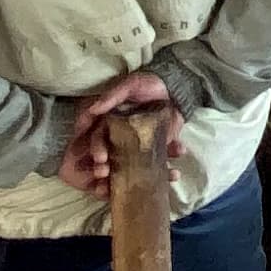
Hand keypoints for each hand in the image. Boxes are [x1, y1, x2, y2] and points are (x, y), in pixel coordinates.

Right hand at [56, 71, 180, 192]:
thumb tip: (93, 109)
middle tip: (110, 177)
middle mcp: (122, 137)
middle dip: (110, 171)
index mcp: (111, 123)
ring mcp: (140, 146)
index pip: (98, 139)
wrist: (177, 88)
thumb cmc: (148, 83)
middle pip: (112, 158)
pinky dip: (165, 173)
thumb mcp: (130, 85)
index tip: (100, 160)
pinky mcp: (158, 150)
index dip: (97, 150)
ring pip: (132, 167)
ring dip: (134, 179)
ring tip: (139, 187)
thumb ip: (113, 96)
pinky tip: (172, 175)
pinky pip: (158, 165)